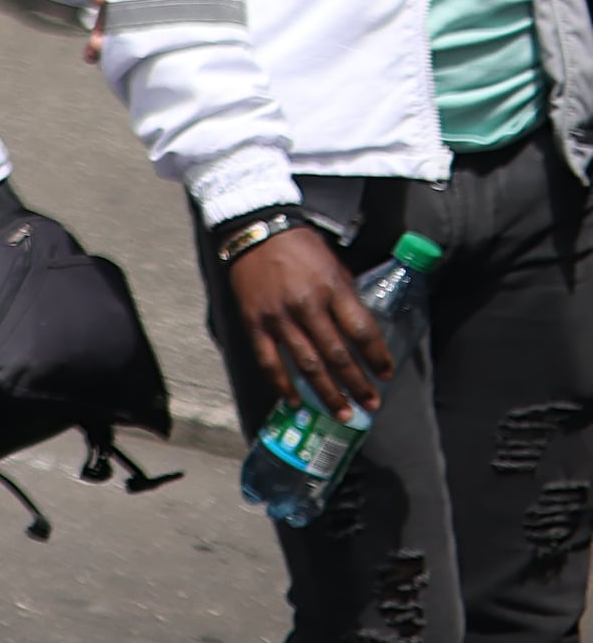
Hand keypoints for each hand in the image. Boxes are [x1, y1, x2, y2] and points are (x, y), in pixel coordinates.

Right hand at [230, 223, 394, 423]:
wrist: (255, 230)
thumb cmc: (301, 247)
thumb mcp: (335, 267)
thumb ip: (347, 300)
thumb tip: (361, 335)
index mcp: (332, 289)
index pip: (362, 331)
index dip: (377, 357)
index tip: (386, 375)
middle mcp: (307, 305)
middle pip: (338, 354)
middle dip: (357, 383)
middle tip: (370, 404)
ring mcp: (278, 316)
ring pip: (307, 363)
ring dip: (327, 392)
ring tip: (342, 412)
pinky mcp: (254, 322)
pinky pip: (269, 360)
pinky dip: (282, 385)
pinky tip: (294, 401)